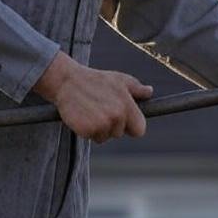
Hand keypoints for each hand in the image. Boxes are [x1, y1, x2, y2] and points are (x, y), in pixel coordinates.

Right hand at [32, 50, 152, 142]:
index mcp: (127, 106)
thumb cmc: (96, 80)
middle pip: (120, 133)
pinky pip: (92, 138)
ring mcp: (101, 125)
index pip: (140, 130)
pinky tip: (84, 115)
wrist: (68, 81)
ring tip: (92, 110)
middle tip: (102, 108)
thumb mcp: (120, 80)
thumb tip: (149, 92)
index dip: (132, 126)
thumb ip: (137, 89)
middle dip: (113, 125)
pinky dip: (88, 130)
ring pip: (105, 137)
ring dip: (99, 128)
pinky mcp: (87, 130)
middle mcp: (116, 117)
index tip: (125, 121)